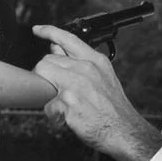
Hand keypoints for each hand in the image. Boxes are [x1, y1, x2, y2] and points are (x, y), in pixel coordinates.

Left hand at [32, 25, 161, 160]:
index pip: (68, 38)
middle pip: (46, 61)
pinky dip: (54, 115)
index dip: (49, 31)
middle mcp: (85, 68)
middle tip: (54, 89)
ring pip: (41, 79)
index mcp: (95, 60)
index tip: (37, 30)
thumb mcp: (103, 78)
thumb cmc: (113, 109)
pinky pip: (47, 106)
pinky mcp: (68, 102)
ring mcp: (76, 84)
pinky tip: (67, 117)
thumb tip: (58, 50)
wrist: (124, 130)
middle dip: (44, 75)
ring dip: (46, 93)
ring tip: (61, 103)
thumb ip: (81, 63)